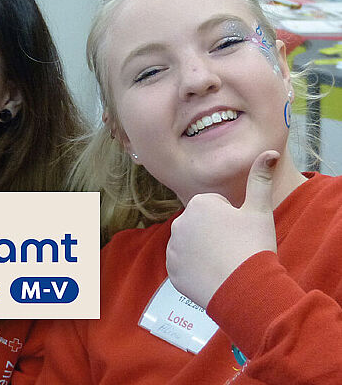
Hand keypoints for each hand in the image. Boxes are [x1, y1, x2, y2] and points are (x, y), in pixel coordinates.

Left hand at [166, 150, 279, 308]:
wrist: (245, 289)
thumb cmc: (253, 246)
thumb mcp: (259, 210)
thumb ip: (260, 178)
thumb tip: (270, 153)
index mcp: (199, 203)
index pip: (215, 207)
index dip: (231, 220)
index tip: (239, 233)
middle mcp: (179, 222)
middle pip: (201, 225)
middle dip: (214, 233)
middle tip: (233, 248)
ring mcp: (173, 248)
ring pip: (191, 245)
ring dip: (203, 251)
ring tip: (224, 262)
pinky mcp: (172, 270)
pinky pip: (184, 265)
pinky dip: (195, 270)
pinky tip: (213, 275)